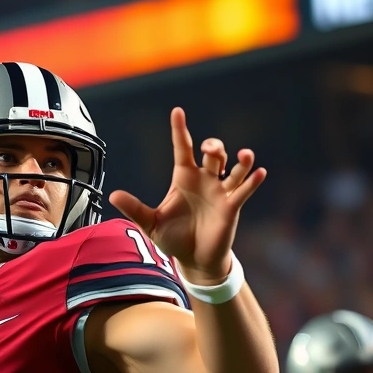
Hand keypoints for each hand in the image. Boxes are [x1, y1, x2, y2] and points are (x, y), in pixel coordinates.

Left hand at [108, 108, 266, 283]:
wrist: (193, 259)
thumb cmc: (174, 238)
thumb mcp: (150, 223)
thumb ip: (135, 208)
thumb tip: (112, 195)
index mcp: (183, 178)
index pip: (183, 148)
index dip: (180, 131)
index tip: (177, 112)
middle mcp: (204, 180)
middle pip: (212, 155)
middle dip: (214, 147)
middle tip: (209, 149)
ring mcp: (220, 192)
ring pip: (233, 170)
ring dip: (240, 162)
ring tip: (244, 155)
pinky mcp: (231, 207)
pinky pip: (243, 191)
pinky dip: (252, 182)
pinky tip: (259, 173)